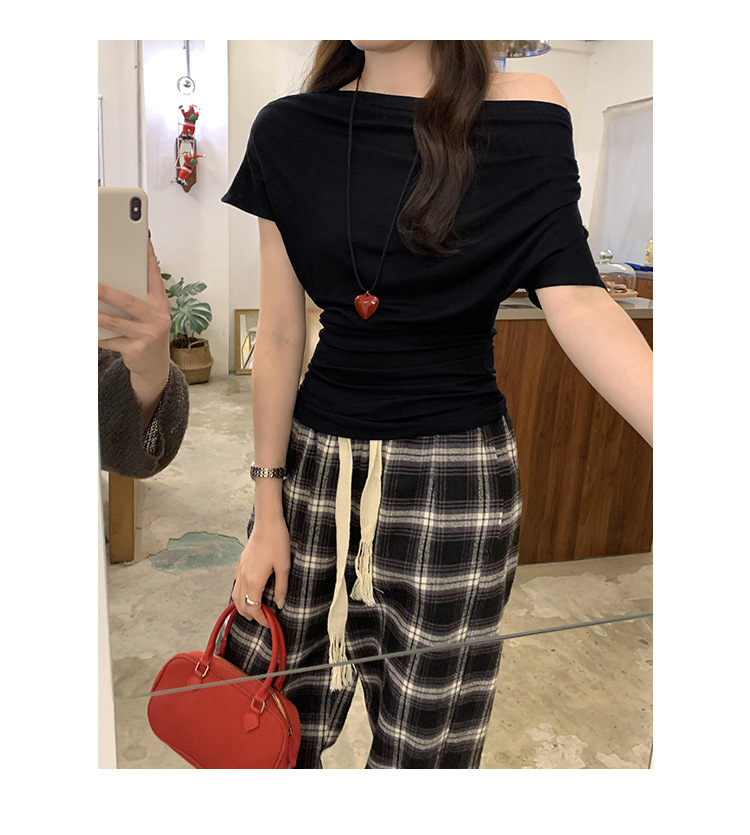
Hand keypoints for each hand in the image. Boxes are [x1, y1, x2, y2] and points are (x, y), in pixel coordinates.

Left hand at [98, 237, 171, 424]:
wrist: (154, 364)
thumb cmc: (147, 332)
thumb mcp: (149, 314)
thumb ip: (137, 297)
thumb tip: (108, 281)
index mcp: (160, 303)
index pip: (154, 276)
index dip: (149, 258)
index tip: (143, 241)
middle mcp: (157, 317)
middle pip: (128, 301)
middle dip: (107, 292)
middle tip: (91, 284)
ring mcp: (148, 334)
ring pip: (115, 322)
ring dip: (96, 315)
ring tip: (82, 307)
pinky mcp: (136, 349)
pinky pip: (110, 340)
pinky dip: (98, 336)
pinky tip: (88, 331)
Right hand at [232, 516, 290, 627]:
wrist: (267, 523)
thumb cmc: (277, 542)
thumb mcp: (284, 566)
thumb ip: (281, 588)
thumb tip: (279, 604)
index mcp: (254, 581)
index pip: (253, 608)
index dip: (261, 619)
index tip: (270, 622)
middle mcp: (243, 578)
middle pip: (241, 605)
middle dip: (251, 615)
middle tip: (264, 618)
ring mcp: (240, 570)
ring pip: (235, 596)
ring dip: (243, 606)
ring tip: (256, 609)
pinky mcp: (240, 564)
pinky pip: (236, 585)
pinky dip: (240, 595)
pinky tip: (250, 593)